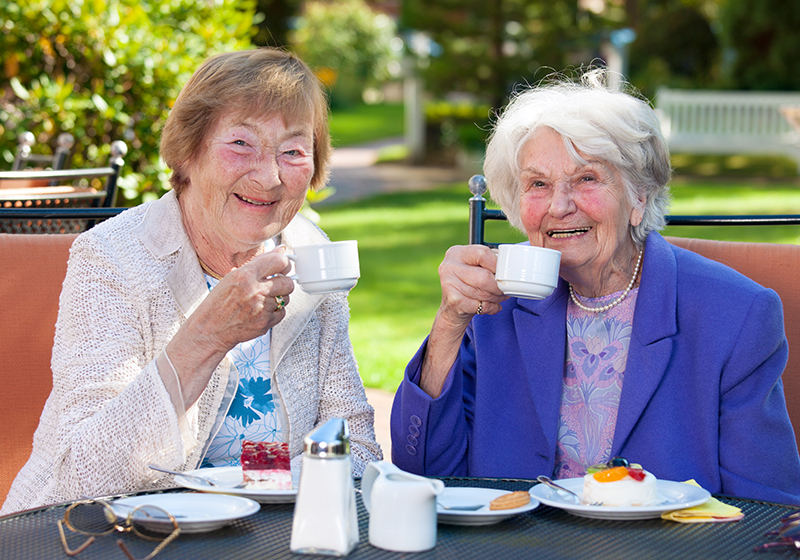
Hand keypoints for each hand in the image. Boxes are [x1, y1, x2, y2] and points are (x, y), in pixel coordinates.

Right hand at [196, 249, 293, 351]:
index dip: (285, 263)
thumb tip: (280, 250)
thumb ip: (259, 262)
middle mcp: (255, 291)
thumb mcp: (233, 276)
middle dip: (284, 283)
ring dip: (278, 298)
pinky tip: (261, 311)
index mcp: (245, 275)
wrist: (210, 329)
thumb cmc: (219, 303)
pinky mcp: (265, 323)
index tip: (283, 267)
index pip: (279, 261)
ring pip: (286, 298)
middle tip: (274, 285)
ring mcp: (262, 308)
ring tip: (263, 299)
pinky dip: (275, 312)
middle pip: (288, 282)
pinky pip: (282, 313)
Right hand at [419, 245, 507, 397]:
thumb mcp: (475, 267)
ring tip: (500, 297)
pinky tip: (493, 306)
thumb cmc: (470, 283)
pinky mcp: (453, 301)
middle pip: (484, 277)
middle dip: (498, 286)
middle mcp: (449, 266)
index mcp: (456, 253)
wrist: (452, 308)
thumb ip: (490, 262)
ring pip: (483, 292)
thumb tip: (517, 264)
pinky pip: (480, 305)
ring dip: (496, 298)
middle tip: (505, 290)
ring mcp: (448, 283)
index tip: (504, 272)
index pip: (482, 253)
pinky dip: (491, 308)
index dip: (497, 264)